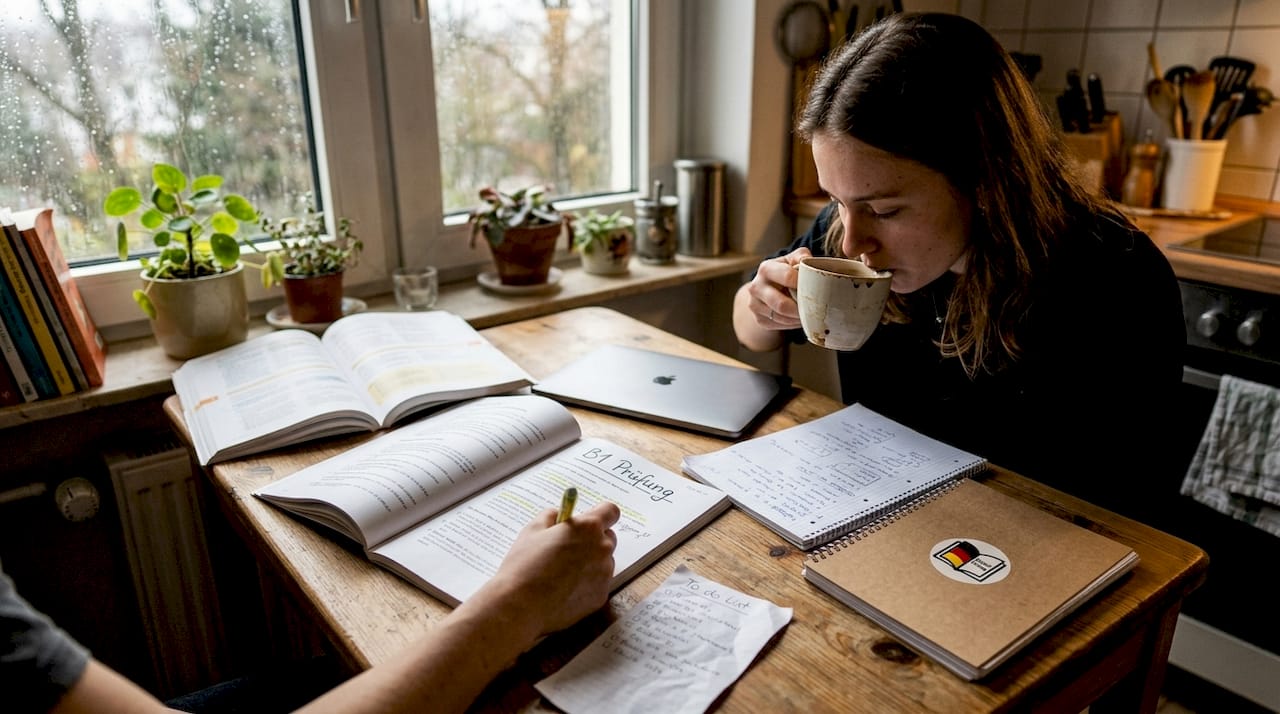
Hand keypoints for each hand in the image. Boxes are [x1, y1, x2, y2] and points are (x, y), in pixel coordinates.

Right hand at [471, 501, 620, 639]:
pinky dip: (586, 583)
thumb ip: (551, 516)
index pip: (610, 511)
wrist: (520, 606)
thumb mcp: (533, 530)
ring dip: (591, 562)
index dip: (600, 514)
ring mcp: (604, 574)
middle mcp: (602, 549)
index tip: (589, 519)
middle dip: (593, 539)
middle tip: (569, 547)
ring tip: (563, 572)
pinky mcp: (601, 596)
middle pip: (608, 538)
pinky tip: (564, 589)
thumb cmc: (524, 565)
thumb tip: (559, 515)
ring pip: (604, 562)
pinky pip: (598, 583)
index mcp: (588, 528)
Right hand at [746, 248, 808, 328]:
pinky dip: (793, 323)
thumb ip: (803, 257)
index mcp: (766, 269)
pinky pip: (781, 325)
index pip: (787, 277)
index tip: (818, 288)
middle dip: (801, 308)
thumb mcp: (793, 258)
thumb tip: (812, 266)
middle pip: (782, 305)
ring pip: (782, 318)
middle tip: (816, 308)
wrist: (766, 286)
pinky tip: (799, 316)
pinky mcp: (759, 319)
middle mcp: (756, 287)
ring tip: (810, 312)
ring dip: (799, 318)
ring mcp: (755, 305)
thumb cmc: (785, 270)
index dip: (804, 283)